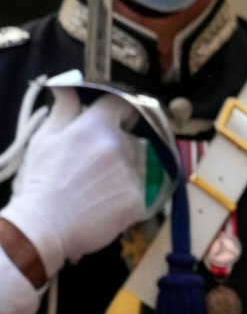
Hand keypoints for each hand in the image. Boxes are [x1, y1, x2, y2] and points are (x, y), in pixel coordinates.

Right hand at [0, 90, 149, 275]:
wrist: (43, 226)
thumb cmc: (41, 180)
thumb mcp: (45, 139)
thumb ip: (64, 110)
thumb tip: (68, 87)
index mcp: (96, 128)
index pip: (122, 105)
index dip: (120, 111)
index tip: (115, 119)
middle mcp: (119, 147)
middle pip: (130, 138)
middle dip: (116, 146)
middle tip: (91, 166)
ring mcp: (131, 174)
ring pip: (137, 164)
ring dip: (123, 170)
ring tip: (94, 186)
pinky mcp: (137, 199)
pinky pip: (138, 189)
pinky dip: (124, 194)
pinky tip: (102, 202)